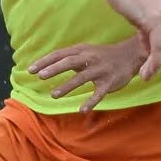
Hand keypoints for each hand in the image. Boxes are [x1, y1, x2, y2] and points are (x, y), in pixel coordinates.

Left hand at [29, 36, 146, 110]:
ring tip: (53, 95)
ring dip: (67, 86)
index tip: (30, 70)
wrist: (130, 55)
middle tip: (40, 76)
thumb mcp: (85, 51)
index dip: (45, 61)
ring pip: (82, 78)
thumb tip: (46, 65)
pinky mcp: (109, 82)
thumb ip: (68, 57)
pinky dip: (91, 101)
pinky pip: (99, 93)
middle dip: (54, 69)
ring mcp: (100, 70)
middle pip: (69, 62)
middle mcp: (89, 59)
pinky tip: (81, 110)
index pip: (59, 54)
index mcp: (81, 51)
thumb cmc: (102, 55)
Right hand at [101, 0, 160, 79]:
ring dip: (154, 64)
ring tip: (145, 75)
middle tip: (145, 68)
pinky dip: (153, 62)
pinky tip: (147, 70)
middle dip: (158, 58)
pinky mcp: (153, 21)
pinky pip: (157, 48)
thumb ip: (152, 31)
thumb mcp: (144, 16)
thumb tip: (151, 50)